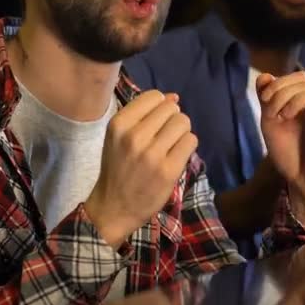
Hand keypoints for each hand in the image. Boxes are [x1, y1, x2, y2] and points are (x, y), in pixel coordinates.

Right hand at [85, 90, 197, 248]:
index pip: (154, 97)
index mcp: (119, 124)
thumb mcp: (119, 137)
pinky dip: (187, 146)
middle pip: (172, 109)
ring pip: (183, 122)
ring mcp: (152, 154)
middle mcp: (134, 136)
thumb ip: (143, 115)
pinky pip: (190, 141)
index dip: (161, 107)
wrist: (114, 207)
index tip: (156, 122)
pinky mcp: (169, 170)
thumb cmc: (117, 169)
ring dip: (181, 133)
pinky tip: (176, 156)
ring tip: (171, 146)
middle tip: (164, 137)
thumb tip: (173, 97)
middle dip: (172, 120)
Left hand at [257, 72, 304, 233]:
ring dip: (300, 100)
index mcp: (303, 101)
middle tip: (273, 113)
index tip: (264, 101)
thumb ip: (266, 99)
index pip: (298, 77)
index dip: (279, 83)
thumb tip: (264, 75)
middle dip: (284, 92)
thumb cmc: (286, 153)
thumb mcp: (269, 123)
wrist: (298, 182)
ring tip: (286, 117)